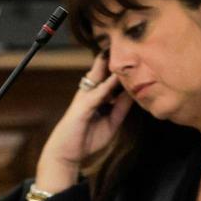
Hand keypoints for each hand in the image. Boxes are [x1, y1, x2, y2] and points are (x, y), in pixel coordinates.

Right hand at [35, 52, 134, 192]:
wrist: (67, 155)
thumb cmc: (87, 138)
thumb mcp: (112, 122)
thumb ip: (121, 109)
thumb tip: (133, 96)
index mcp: (96, 98)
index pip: (109, 80)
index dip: (119, 70)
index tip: (134, 58)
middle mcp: (88, 96)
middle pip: (100, 74)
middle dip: (110, 61)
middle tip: (123, 45)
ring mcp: (83, 100)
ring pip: (96, 80)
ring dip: (107, 67)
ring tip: (117, 53)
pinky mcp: (80, 109)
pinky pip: (94, 96)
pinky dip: (105, 87)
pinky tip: (113, 80)